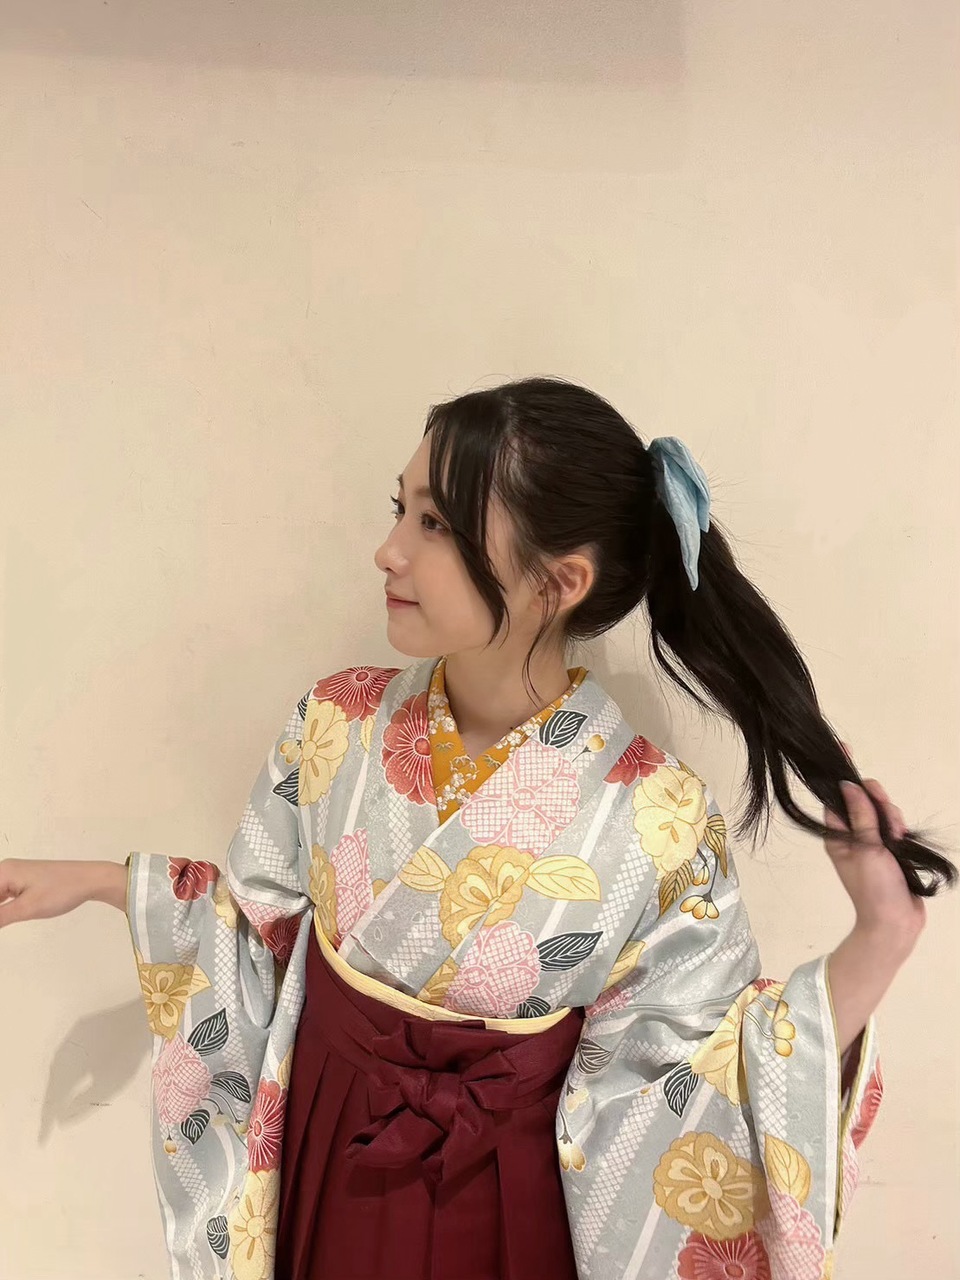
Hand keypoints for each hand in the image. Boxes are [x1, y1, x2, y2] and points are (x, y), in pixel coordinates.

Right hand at [0, 858, 126, 927]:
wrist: (90, 880)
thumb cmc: (61, 890)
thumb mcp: (27, 908)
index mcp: (3, 872)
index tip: (2, 919)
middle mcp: (5, 871)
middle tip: (5, 921)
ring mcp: (14, 877)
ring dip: (0, 911)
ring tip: (7, 921)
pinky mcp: (23, 883)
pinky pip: (2, 897)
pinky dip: (1, 910)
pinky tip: (5, 920)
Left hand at [823, 745, 926, 944]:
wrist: (896, 923)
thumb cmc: (874, 888)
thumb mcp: (865, 849)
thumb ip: (860, 816)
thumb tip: (848, 784)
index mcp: (836, 835)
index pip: (835, 797)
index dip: (841, 775)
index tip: (844, 748)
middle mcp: (851, 835)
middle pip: (862, 799)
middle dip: (878, 802)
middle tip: (887, 822)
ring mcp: (871, 841)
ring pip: (881, 810)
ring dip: (891, 818)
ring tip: (896, 838)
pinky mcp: (890, 848)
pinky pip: (893, 825)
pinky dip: (899, 828)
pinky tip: (902, 840)